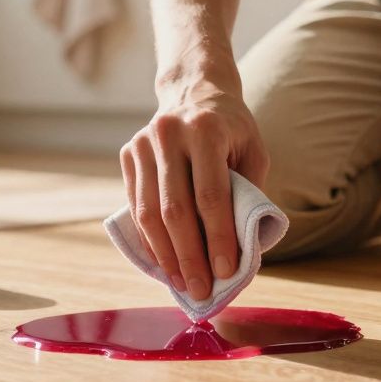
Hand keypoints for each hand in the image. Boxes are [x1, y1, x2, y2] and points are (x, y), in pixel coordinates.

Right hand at [120, 78, 268, 299]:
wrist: (194, 91)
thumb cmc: (232, 130)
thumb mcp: (253, 152)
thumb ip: (249, 194)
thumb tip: (241, 251)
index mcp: (206, 130)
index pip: (211, 196)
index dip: (217, 238)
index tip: (225, 272)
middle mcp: (169, 133)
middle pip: (175, 209)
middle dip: (189, 256)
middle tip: (200, 290)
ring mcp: (142, 143)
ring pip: (148, 213)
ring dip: (166, 255)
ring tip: (182, 283)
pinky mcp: (127, 154)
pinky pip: (135, 207)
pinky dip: (149, 239)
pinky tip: (163, 262)